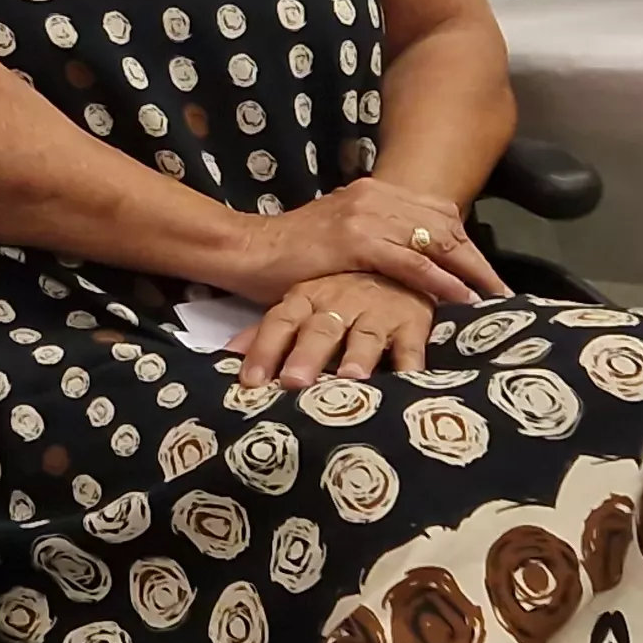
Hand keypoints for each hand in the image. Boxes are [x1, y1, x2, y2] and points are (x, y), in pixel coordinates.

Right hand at [229, 176, 508, 308]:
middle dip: (476, 258)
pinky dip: (439, 279)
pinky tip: (459, 297)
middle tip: (500, 289)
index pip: (436, 212)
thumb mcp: (340, 235)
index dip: (466, 243)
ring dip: (468, 270)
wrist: (247, 250)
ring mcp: (364, 215)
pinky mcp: (354, 240)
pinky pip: (410, 260)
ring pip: (434, 239)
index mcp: (372, 191)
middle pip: (445, 223)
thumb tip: (410, 260)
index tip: (486, 274)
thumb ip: (374, 239)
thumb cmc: (291, 252)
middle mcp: (373, 195)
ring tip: (491, 296)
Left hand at [240, 272, 435, 389]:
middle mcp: (340, 303)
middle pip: (320, 330)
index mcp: (307, 298)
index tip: (251, 380)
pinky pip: (412, 346)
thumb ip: (268, 332)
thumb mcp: (302, 304)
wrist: (397, 260)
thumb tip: (229, 357)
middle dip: (306, 355)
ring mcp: (378, 312)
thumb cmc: (341, 294)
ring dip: (357, 357)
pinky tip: (408, 380)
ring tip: (351, 378)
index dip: (264, 348)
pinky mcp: (413, 322)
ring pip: (365, 336)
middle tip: (294, 381)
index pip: (280, 322)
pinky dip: (411, 363)